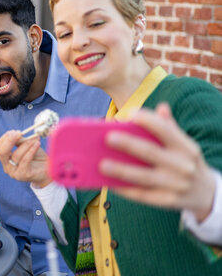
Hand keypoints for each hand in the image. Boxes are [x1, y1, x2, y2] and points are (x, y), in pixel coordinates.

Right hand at [0, 130, 51, 187]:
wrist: (49, 168)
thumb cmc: (37, 156)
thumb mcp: (27, 146)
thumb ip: (20, 141)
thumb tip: (15, 134)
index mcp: (6, 160)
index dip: (5, 138)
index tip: (14, 131)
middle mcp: (7, 167)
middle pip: (2, 152)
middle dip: (9, 141)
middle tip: (18, 133)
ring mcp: (14, 173)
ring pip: (16, 155)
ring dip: (26, 144)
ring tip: (36, 140)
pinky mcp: (23, 175)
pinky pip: (25, 160)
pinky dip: (31, 150)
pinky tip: (37, 144)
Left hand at [100, 103, 215, 221]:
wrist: (207, 193)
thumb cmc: (185, 161)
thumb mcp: (184, 145)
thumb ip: (169, 127)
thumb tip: (161, 107)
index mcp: (186, 147)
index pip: (167, 131)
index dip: (150, 121)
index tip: (131, 113)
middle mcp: (182, 166)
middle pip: (151, 153)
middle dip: (129, 145)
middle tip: (108, 138)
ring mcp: (176, 185)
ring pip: (144, 177)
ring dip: (122, 171)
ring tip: (101, 164)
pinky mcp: (167, 201)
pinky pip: (142, 195)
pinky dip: (125, 189)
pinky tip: (109, 183)